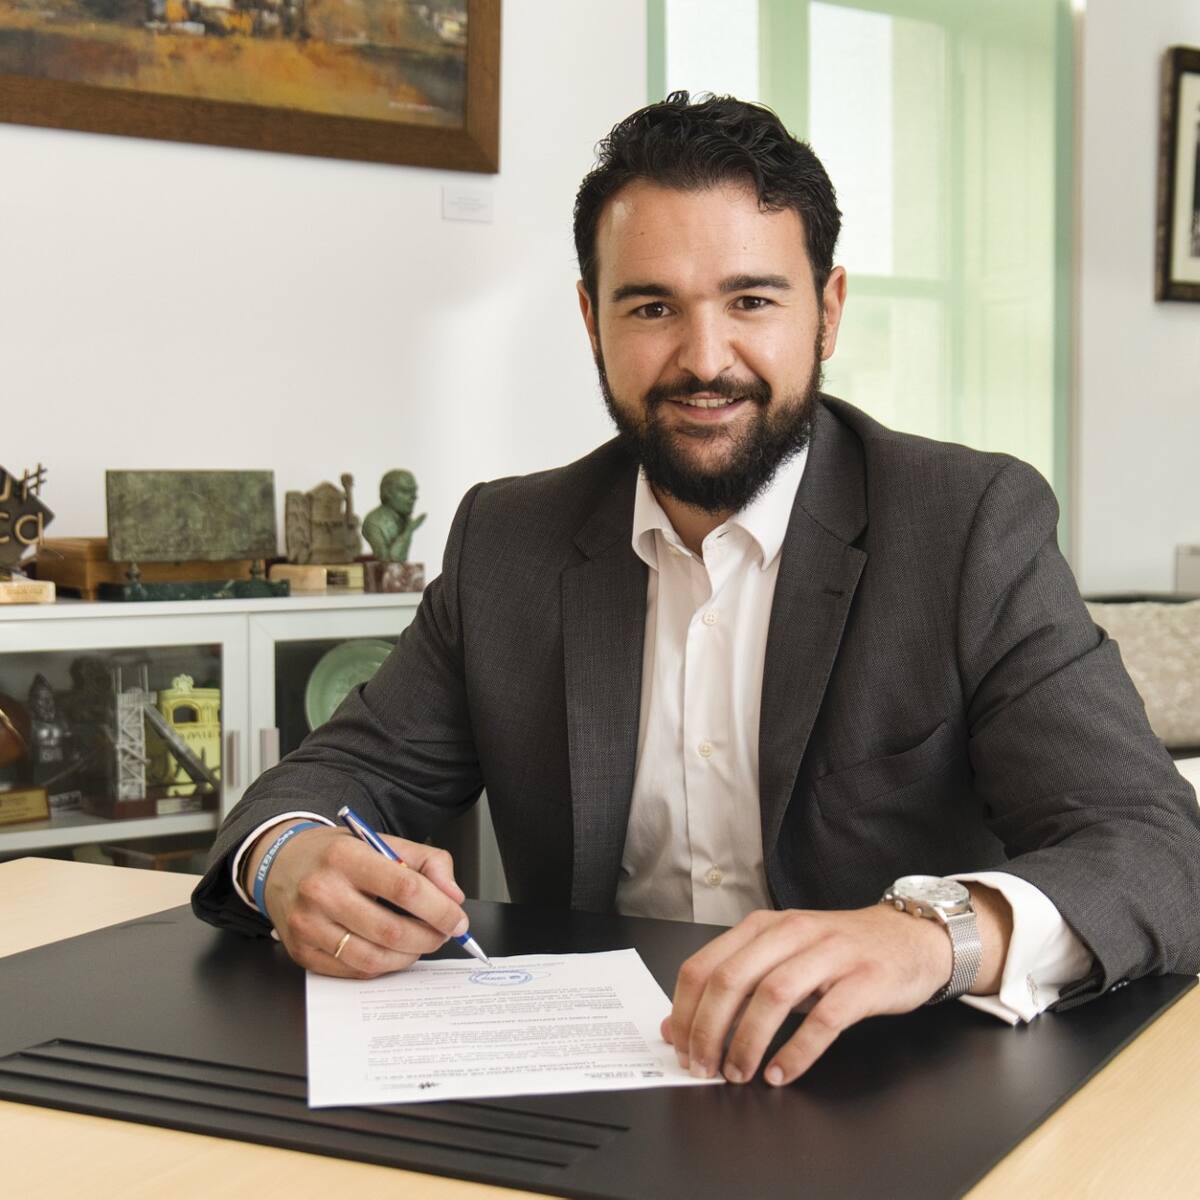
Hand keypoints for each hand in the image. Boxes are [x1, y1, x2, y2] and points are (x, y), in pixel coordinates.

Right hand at [248, 822, 468, 977]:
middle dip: (428, 938)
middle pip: (391, 930)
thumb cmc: (338, 855)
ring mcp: (308, 925)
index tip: (457, 919)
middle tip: (442, 934)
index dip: (439, 909)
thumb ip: (428, 863)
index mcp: (346, 856)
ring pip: (373, 958)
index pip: (405, 888)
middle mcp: (321, 890)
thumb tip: (453, 896)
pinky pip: (353, 971)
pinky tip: (391, 951)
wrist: (283, 864)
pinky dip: (382, 966)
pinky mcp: (301, 952)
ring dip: (408, 957)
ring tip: (419, 943)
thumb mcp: (383, 842)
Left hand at [661, 905, 952, 1086]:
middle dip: (708, 1030)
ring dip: (748, 1042)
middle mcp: (791, 933)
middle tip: (703, 1067)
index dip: (685, 1011)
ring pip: (773, 996)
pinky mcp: (863, 981)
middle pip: (732, 980)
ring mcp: (829, 954)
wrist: (909, 937)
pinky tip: (782, 1072)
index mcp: (762, 926)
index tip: (679, 1047)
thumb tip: (678, 1027)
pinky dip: (797, 1051)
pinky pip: (824, 1019)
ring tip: (738, 1074)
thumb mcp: (780, 959)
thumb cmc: (838, 952)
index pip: (705, 965)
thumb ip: (732, 987)